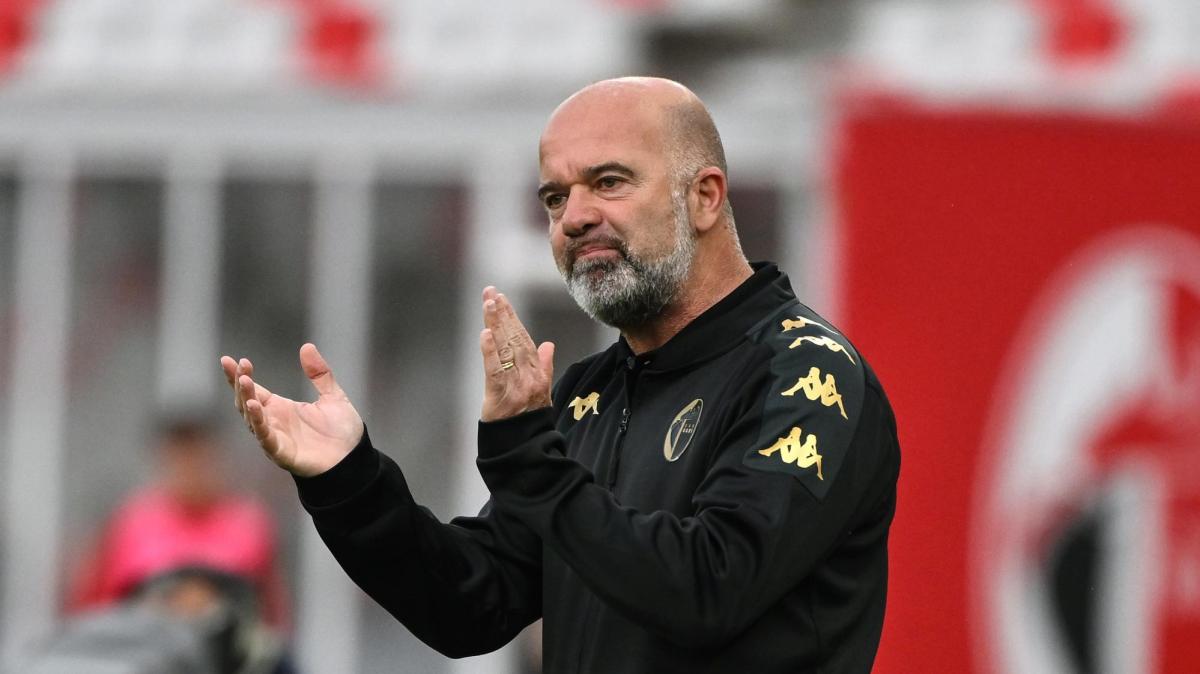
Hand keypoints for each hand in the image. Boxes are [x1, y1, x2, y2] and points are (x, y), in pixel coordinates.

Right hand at [219, 343, 363, 476]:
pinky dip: (258, 423)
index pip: (253, 390)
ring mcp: (275, 438)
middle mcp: (273, 422)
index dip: (239, 376)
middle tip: (239, 365)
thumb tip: (307, 346)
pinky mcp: (282, 453)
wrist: (354, 459)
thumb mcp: (333, 396)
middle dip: (240, 383)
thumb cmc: (341, 432)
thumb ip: (320, 374)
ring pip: (252, 418)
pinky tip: (254, 406)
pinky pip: (265, 437)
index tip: (229, 360)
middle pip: (246, 401)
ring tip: (244, 381)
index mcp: (280, 408)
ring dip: (246, 399)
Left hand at [479, 287, 554, 421]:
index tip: (502, 298)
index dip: (512, 317)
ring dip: (496, 324)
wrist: (525, 445)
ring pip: (504, 348)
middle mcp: (527, 375)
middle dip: (502, 313)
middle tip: (491, 292)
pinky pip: (494, 369)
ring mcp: (515, 384)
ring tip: (488, 303)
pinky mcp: (500, 395)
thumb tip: (548, 344)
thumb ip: (545, 367)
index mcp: (536, 372)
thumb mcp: (543, 393)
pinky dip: (489, 351)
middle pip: (513, 338)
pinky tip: (485, 334)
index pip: (523, 338)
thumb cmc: (531, 419)